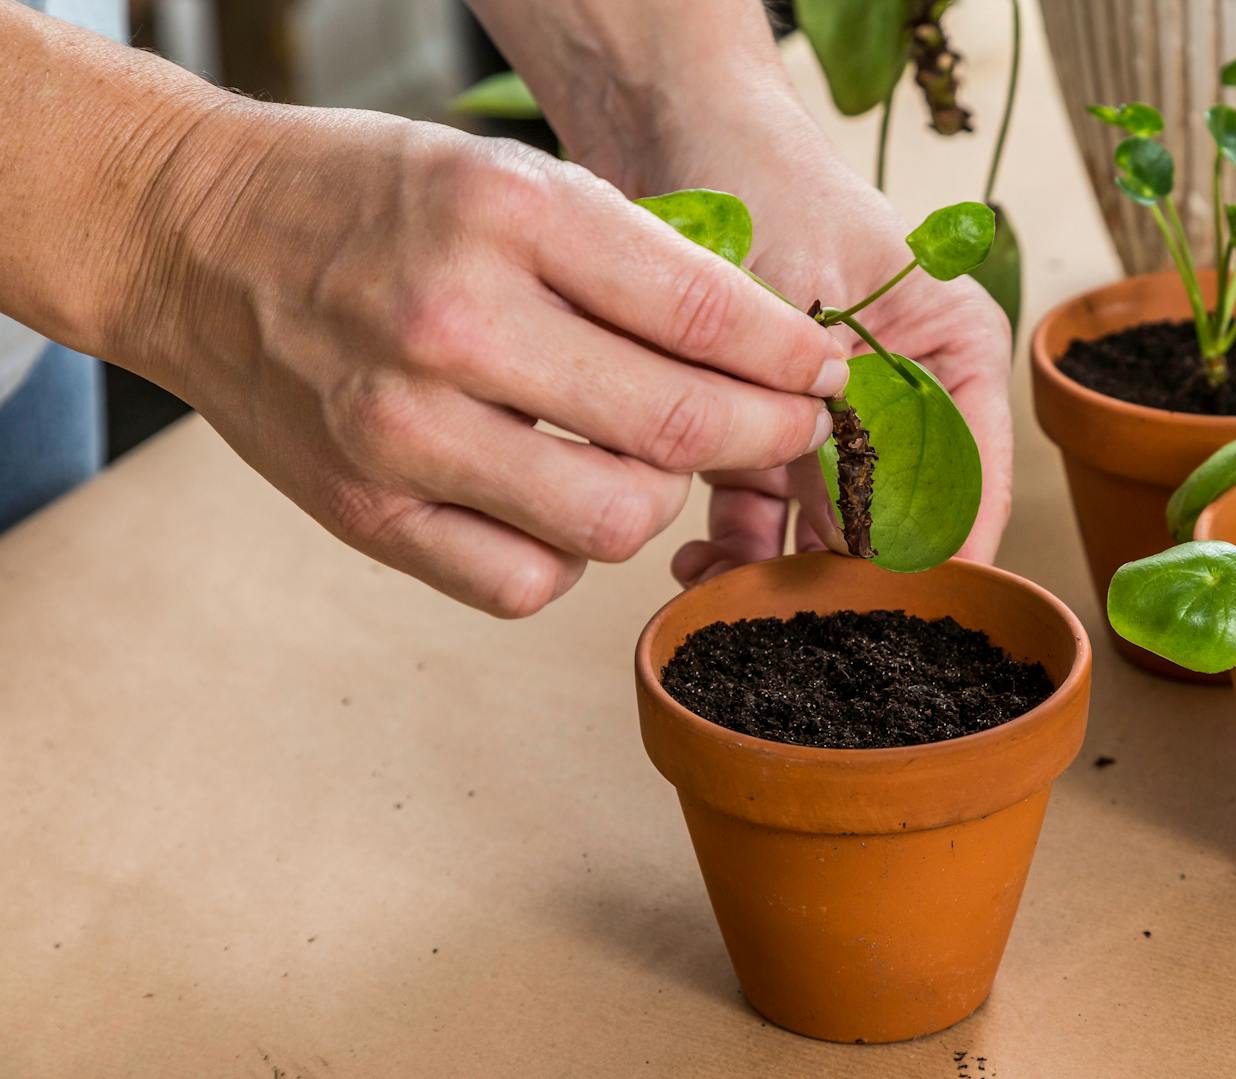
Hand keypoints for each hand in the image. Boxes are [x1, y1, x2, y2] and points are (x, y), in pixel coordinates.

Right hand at [130, 101, 848, 614]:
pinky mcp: (367, 514)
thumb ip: (633, 262)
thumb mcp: (512, 181)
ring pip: (614, 521)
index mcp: (506, 217)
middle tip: (785, 426)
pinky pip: (527, 583)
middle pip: (674, 429)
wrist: (197, 238)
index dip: (791, 357)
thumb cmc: (373, 202)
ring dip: (660, 498)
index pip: (703, 312)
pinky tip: (557, 501)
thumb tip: (765, 350)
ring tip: (648, 456)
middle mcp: (453, 324)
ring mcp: (403, 430)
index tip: (822, 373)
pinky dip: (568, 556)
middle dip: (765, 435)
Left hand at [671, 182, 1013, 584]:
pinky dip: (729, 544)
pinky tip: (695, 565)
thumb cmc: (771, 183)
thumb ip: (845, 412)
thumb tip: (860, 534)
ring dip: (779, 569)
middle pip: (895, 519)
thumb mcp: (820, 302)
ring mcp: (827, 417)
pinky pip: (755, 510)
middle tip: (800, 621)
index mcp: (955, 358)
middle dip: (847, 575)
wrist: (672, 130)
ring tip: (731, 596)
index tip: (904, 621)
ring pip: (820, 528)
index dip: (943, 560)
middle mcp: (901, 396)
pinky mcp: (756, 424)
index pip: (973, 486)